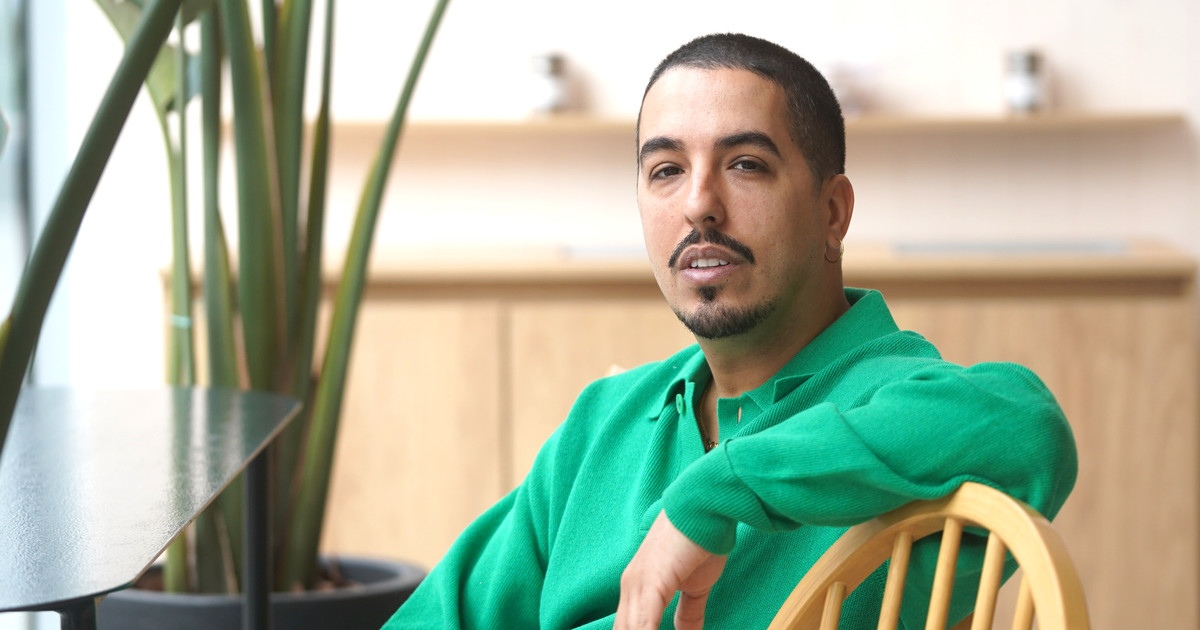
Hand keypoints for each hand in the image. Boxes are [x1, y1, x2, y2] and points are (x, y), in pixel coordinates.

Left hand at [615, 511, 728, 629]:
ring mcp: (637, 584)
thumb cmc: (700, 542)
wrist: (705, 509)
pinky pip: (643, 625)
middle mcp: (631, 587)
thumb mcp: (695, 587)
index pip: (628, 626)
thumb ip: (688, 612)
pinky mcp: (650, 583)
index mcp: (637, 588)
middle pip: (624, 629)